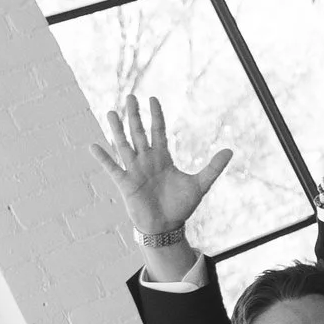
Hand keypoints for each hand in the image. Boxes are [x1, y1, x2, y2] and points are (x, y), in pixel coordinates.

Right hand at [94, 95, 230, 249]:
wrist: (166, 227)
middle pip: (139, 133)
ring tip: (110, 112)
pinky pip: (112, 168)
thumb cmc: (181, 206)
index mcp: (162, 158)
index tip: (152, 99)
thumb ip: (213, 167)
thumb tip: (230, 150)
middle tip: (130, 97)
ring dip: (117, 129)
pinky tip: (93, 146)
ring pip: (124, 145)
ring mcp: (134, 171)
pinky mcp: (125, 183)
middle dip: (135, 116)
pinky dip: (103, 157)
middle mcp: (146, 161)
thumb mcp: (200, 184)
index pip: (158, 131)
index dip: (155, 116)